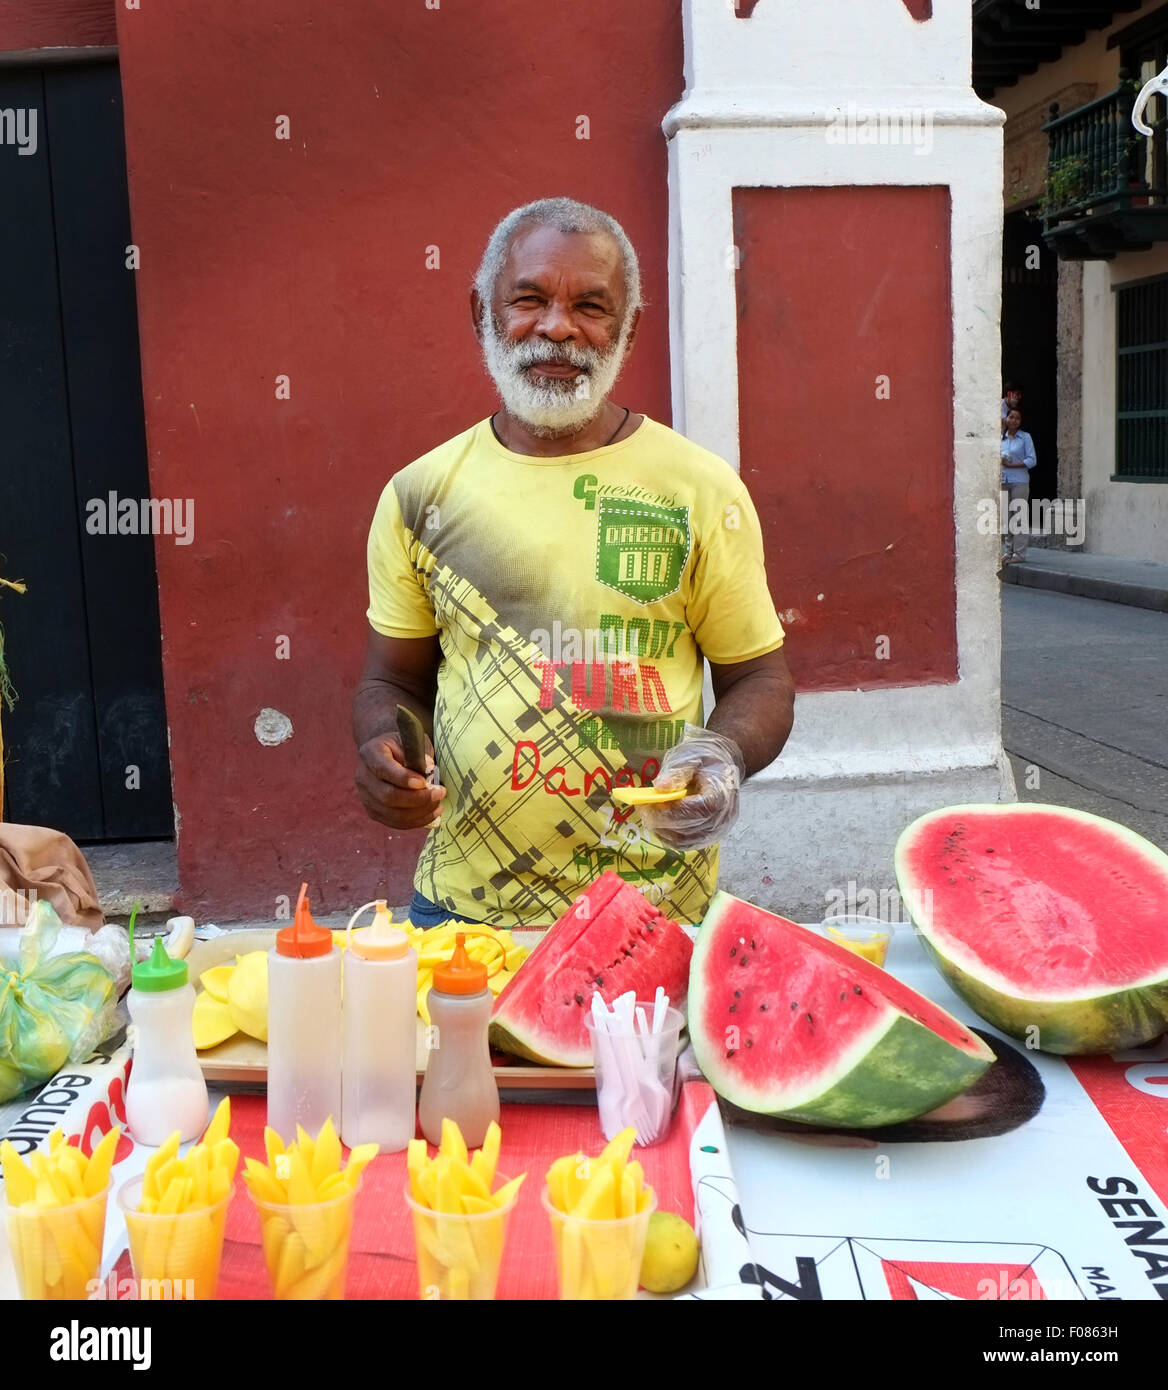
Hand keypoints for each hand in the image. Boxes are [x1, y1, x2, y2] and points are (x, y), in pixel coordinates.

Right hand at [355, 733, 445, 830]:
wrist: (388, 756)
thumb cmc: (403, 747)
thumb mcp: (411, 742)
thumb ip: (419, 754)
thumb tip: (429, 769)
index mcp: (370, 753)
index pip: (383, 769)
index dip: (404, 779)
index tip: (425, 782)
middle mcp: (363, 776)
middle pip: (388, 796)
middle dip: (417, 798)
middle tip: (439, 793)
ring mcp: (366, 797)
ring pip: (393, 814)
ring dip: (420, 812)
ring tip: (438, 804)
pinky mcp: (374, 812)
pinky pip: (395, 822)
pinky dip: (417, 821)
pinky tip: (432, 813)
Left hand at [640, 724, 745, 850]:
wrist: (723, 765)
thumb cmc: (705, 759)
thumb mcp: (690, 757)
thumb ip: (676, 772)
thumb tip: (660, 787)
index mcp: (720, 795)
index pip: (694, 811)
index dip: (670, 811)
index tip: (649, 803)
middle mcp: (722, 818)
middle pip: (687, 829)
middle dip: (660, 821)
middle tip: (643, 808)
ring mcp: (717, 831)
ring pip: (684, 841)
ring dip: (662, 831)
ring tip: (649, 813)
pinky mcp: (710, 837)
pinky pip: (686, 844)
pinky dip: (668, 837)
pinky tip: (658, 823)